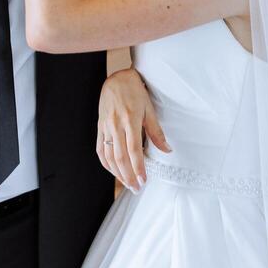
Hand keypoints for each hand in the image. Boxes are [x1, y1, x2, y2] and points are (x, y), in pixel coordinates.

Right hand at [97, 68, 170, 192]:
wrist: (117, 79)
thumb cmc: (135, 92)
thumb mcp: (149, 109)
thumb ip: (156, 131)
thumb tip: (167, 150)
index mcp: (130, 120)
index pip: (133, 150)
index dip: (138, 168)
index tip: (143, 181)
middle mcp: (116, 125)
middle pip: (120, 157)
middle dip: (128, 176)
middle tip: (136, 188)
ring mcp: (106, 127)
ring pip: (109, 156)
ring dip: (117, 173)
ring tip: (127, 184)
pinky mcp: (100, 127)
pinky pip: (100, 148)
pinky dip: (105, 162)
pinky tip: (113, 171)